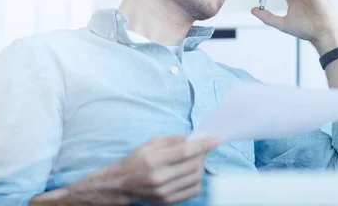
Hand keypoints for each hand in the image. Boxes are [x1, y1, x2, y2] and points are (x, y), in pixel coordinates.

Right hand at [32, 135, 220, 204]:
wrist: (121, 184)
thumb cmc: (136, 160)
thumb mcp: (151, 144)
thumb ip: (172, 140)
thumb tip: (192, 138)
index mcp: (154, 161)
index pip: (185, 152)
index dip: (203, 144)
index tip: (215, 139)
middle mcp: (159, 178)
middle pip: (193, 165)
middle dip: (202, 154)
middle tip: (202, 147)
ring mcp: (164, 192)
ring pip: (195, 178)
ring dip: (200, 166)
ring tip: (196, 159)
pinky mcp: (168, 201)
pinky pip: (193, 190)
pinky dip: (197, 180)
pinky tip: (191, 172)